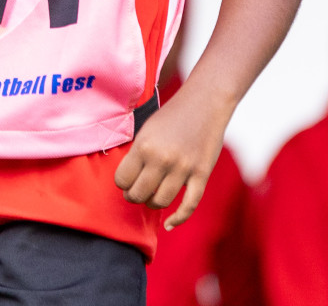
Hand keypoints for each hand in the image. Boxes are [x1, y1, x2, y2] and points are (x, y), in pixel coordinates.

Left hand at [113, 96, 225, 230]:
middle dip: (134, 196)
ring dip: (153, 203)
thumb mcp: (146, 130)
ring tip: (152, 195)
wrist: (205, 102)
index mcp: (144, 146)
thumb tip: (127, 182)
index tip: (127, 180)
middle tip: (137, 191)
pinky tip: (168, 224)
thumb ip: (137, 155)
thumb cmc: (172, 116)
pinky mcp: (201, 175)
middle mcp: (162, 159)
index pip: (122, 180)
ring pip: (160, 202)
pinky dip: (177, 219)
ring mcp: (183, 169)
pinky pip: (188, 206)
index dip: (122, 183)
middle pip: (139, 195)